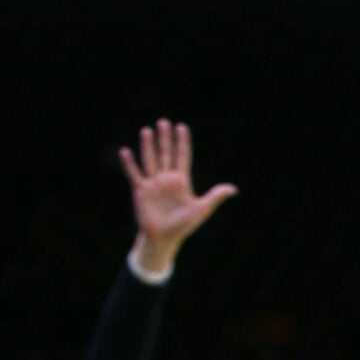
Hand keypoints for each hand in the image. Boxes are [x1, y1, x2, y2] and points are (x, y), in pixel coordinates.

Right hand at [121, 120, 236, 272]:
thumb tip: (234, 189)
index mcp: (181, 181)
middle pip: (166, 154)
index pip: (183, 157)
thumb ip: (215, 196)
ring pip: (150, 160)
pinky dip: (130, 164)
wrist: (164, 238)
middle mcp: (166, 179)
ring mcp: (153, 184)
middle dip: (165, 139)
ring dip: (148, 146)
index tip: (182, 127)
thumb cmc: (184, 225)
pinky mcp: (140, 191)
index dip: (182, 142)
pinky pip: (134, 174)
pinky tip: (126, 151)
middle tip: (164, 121)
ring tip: (147, 130)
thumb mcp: (202, 209)